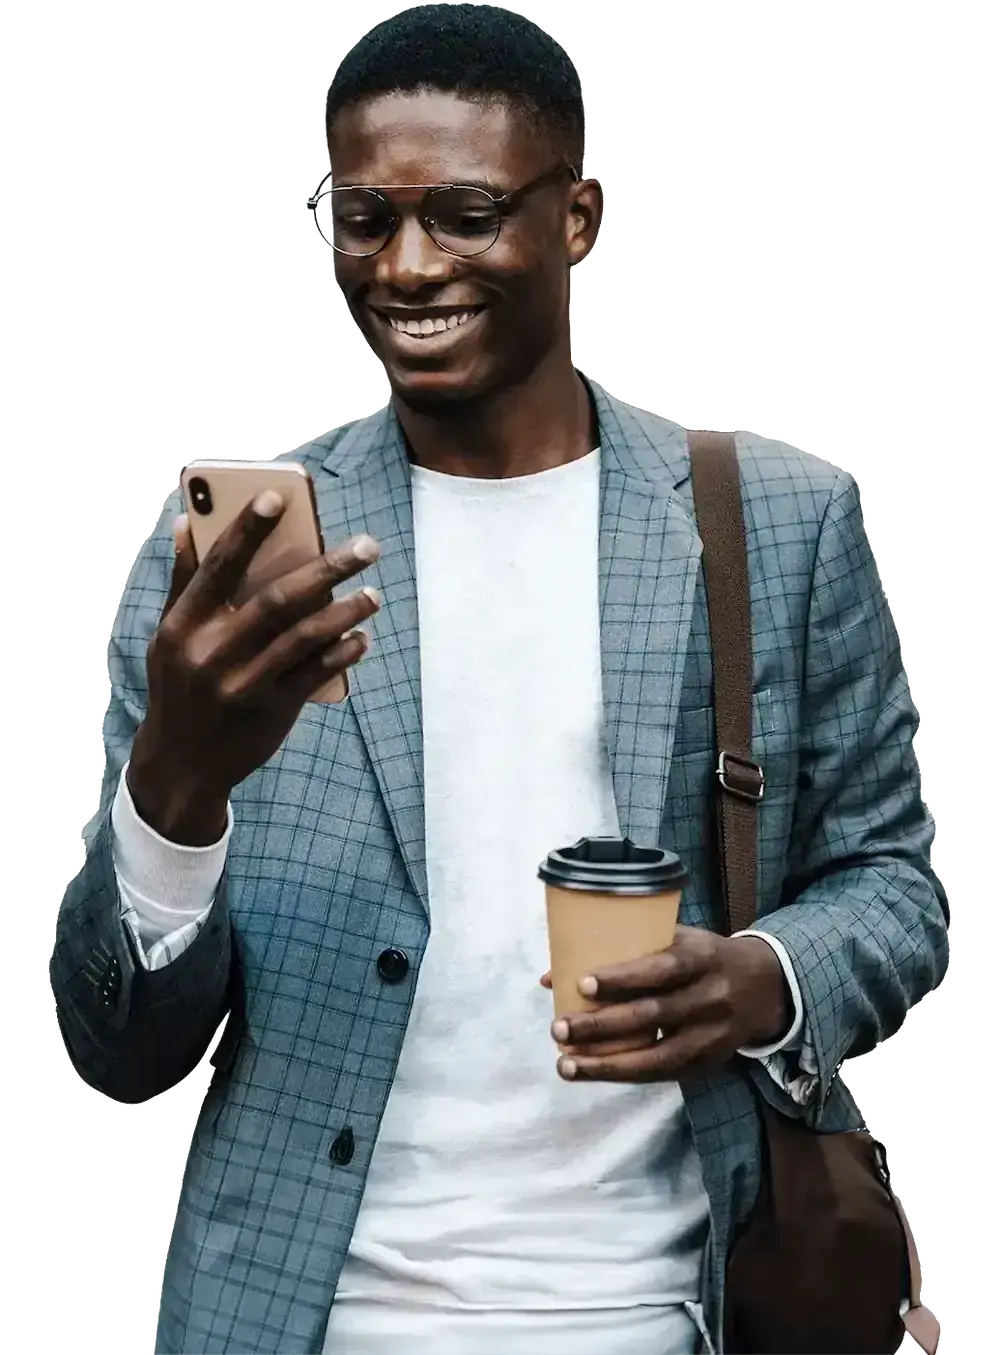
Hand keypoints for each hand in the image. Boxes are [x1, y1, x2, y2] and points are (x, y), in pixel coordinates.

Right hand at [128, 491, 380, 843]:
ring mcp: (242, 683)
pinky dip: (341, 653)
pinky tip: (361, 638)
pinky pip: (315, 674)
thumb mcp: (168, 636)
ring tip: (372, 593)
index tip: (278, 497)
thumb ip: (182, 581)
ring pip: (304, 636)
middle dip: (327, 567)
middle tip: (367, 544)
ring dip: (345, 611)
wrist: (181, 764)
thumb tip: (187, 522)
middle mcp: (211, 652)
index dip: (247, 529)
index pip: (218, 567)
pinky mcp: (270, 710)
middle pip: (277, 598)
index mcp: (183, 625)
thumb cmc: (180, 685)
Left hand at [539, 926, 789, 1082]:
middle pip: (653, 1016)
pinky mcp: (708, 1063)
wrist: (765, 987)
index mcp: (702, 958)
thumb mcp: (676, 938)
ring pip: (657, 1058)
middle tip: (558, 1028)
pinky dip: (625, 1074)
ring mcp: (712, 1036)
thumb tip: (553, 975)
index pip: (661, 969)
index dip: (623, 978)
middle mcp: (710, 998)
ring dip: (606, 1064)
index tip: (582, 983)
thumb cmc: (702, 956)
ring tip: (565, 1064)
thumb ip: (623, 951)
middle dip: (601, 1025)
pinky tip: (591, 1072)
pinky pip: (663, 1075)